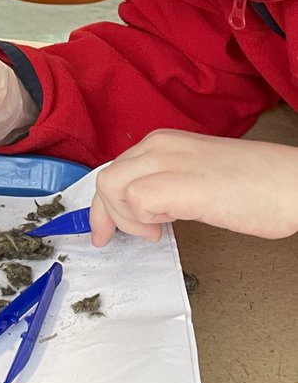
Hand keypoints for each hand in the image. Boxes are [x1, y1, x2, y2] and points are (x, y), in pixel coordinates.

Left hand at [90, 130, 297, 244]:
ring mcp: (167, 161)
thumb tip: (144, 207)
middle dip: (105, 215)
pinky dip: (142, 220)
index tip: (104, 229)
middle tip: (114, 239)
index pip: (114, 171)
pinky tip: (168, 226)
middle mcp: (159, 146)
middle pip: (106, 180)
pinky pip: (135, 200)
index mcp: (163, 143)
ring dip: (126, 218)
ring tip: (157, 229)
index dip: (104, 204)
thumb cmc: (257, 185)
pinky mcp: (180, 183)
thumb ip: (166, 184)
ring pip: (111, 188)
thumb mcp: (196, 176)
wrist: (292, 183)